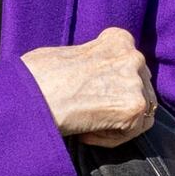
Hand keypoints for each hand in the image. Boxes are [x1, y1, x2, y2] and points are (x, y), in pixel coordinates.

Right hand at [21, 27, 156, 146]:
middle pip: (140, 86)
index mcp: (118, 39)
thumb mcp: (69, 53)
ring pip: (141, 110)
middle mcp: (133, 57)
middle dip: (119, 100)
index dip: (113, 81)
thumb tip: (95, 77)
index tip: (93, 92)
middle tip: (91, 111)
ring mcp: (135, 82)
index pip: (129, 63)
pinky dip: (110, 136)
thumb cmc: (39, 75)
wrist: (33, 94)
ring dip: (116, 120)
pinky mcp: (134, 107)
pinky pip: (133, 130)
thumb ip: (93, 61)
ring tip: (86, 123)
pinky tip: (86, 132)